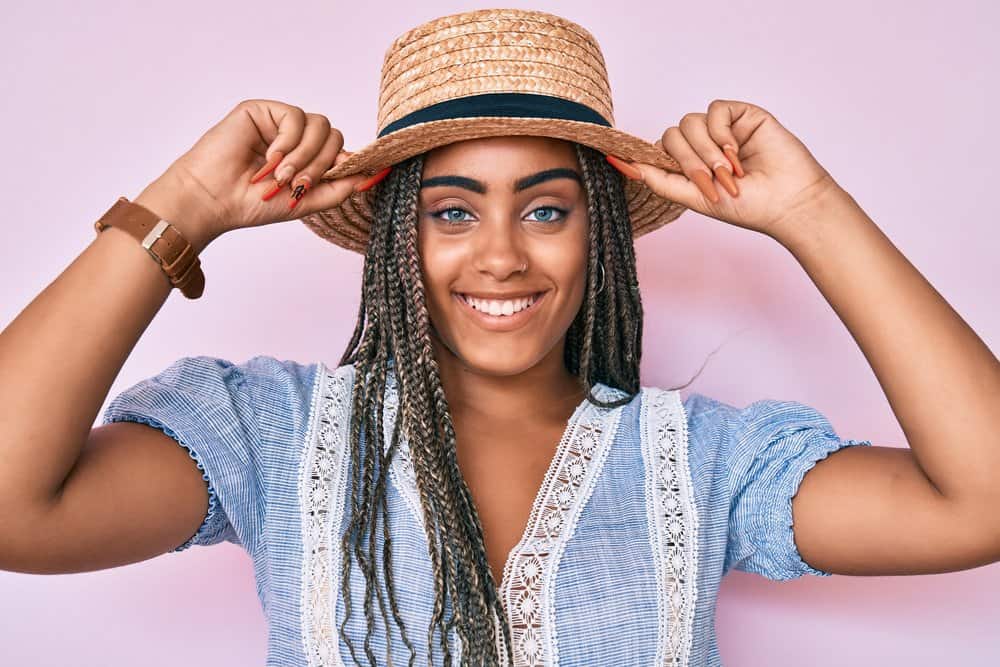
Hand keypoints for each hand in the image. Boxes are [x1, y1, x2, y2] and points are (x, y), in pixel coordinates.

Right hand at [135, 99, 367, 246]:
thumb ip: (340, 187)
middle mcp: (296, 139)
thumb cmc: (253, 204)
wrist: (214, 199)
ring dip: (305, 156)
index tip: (373, 171)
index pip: (342, 151)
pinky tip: (269, 158)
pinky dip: (287, 142)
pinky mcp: (262, 110)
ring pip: (321, 126)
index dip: (353, 161)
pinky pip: (295, 117)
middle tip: (299, 184)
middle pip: (335, 136)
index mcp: (307, 159)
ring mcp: (280, 124)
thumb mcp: (308, 201)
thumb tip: (373, 175)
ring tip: (282, 176)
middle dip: (322, 164)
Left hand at [620, 99, 845, 238]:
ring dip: (707, 152)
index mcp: (688, 166)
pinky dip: (722, 133)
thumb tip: (621, 163)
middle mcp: (702, 145)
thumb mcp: (693, 197)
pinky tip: (737, 151)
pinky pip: (714, 110)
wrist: (788, 202)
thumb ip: (659, 179)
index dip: (641, 154)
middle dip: (688, 162)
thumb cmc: (747, 206)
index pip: (656, 150)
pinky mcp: (741, 115)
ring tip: (730, 173)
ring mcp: (721, 129)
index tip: (612, 156)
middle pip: (671, 136)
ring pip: (690, 123)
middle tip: (711, 183)